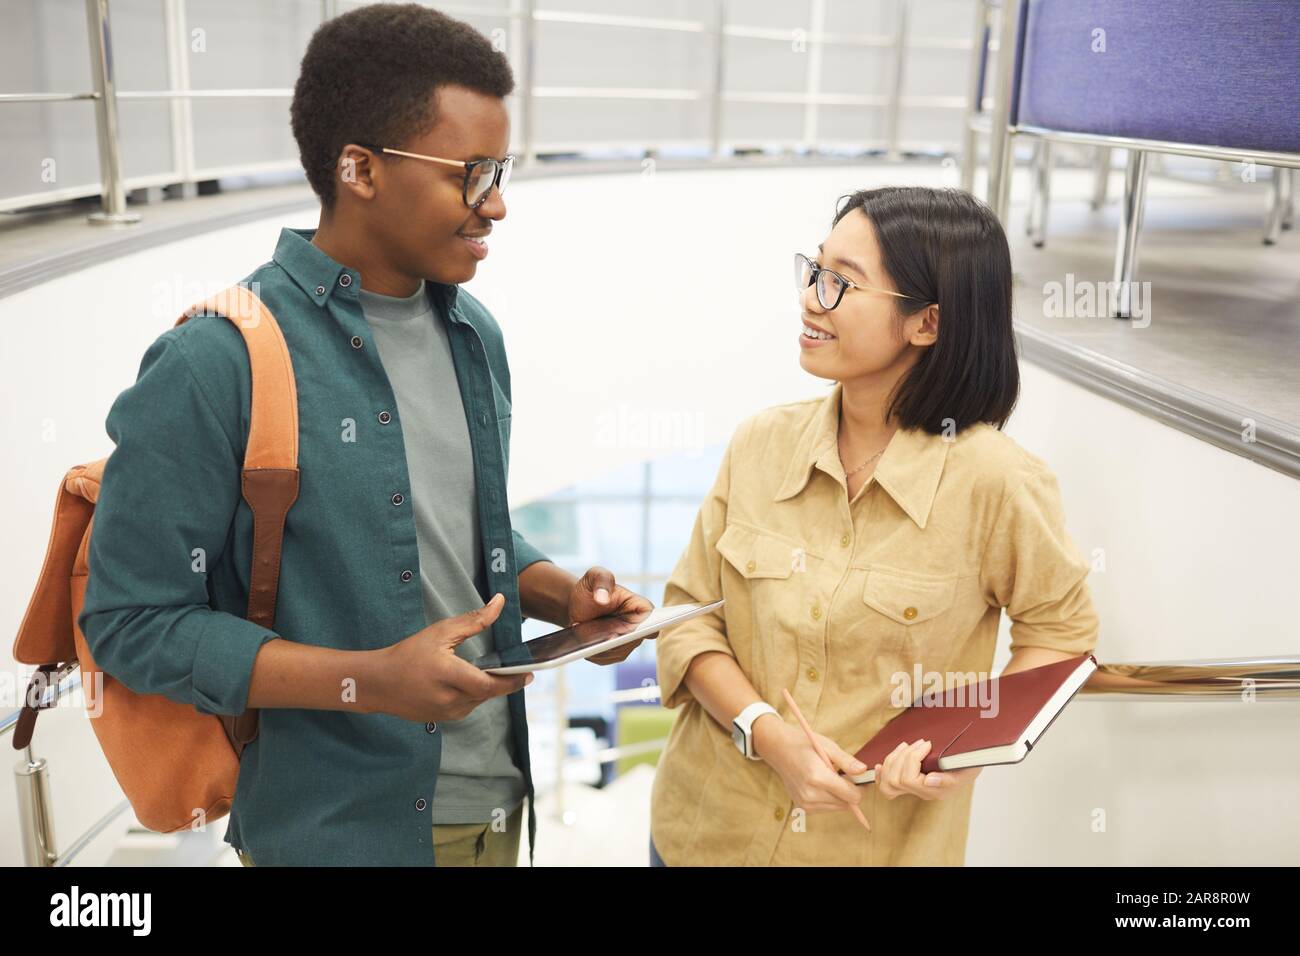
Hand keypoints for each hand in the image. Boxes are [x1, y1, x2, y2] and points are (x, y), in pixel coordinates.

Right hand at [377, 593, 532, 721]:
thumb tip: (500, 603)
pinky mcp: (441, 719)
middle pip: (487, 693)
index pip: (491, 685)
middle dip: (502, 681)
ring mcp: (445, 713)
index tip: (530, 674)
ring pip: (478, 701)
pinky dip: (471, 694)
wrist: (377, 682)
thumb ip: (474, 620)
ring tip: (486, 672)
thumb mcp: (441, 632)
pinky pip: (466, 707)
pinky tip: (465, 682)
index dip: (513, 682)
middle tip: (516, 669)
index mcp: (449, 676)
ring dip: (485, 688)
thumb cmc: (408, 654)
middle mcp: (449, 699)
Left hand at [567, 566, 654, 664]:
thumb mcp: (594, 576)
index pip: (651, 616)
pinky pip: (604, 658)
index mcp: (639, 607)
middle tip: (607, 638)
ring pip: (618, 651)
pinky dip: (594, 654)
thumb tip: (603, 599)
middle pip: (634, 639)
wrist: (576, 605)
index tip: (641, 629)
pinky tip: (584, 648)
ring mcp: (625, 643)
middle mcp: (637, 627)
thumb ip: (602, 580)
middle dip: (621, 639)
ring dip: (604, 648)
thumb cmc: (591, 588)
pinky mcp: (611, 654)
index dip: (650, 624)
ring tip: (589, 642)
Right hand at [755, 717, 868, 814]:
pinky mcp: (802, 808)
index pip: (852, 796)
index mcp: (817, 778)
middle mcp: (810, 795)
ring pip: (837, 807)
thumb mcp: (828, 746)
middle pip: (846, 804)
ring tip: (829, 777)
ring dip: (840, 796)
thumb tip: (864, 771)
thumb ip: (846, 761)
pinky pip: (827, 808)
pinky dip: (829, 798)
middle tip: (843, 774)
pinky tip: (821, 784)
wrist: (778, 749)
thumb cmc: (804, 744)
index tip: (858, 777)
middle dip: (850, 791)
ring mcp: (805, 803)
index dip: (860, 787)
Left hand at [873, 739, 983, 800]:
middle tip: (918, 743)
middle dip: (902, 757)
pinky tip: (880, 765)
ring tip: (906, 746)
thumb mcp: (965, 770)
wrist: (970, 764)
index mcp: (934, 791)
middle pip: (895, 781)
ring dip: (892, 760)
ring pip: (888, 784)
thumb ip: (947, 779)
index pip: (909, 779)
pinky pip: (887, 787)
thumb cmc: (969, 764)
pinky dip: (881, 774)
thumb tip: (928, 780)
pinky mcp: (908, 783)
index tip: (926, 744)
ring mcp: (914, 790)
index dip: (912, 758)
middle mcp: (922, 793)